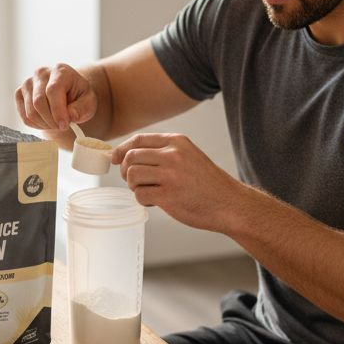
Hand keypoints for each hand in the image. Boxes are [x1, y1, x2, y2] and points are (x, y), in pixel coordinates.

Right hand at [15, 64, 97, 130]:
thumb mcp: (89, 101)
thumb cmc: (79, 96)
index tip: (64, 125)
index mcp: (60, 70)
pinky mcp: (20, 93)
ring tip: (56, 123)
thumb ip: (82, 108)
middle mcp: (41, 73)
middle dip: (51, 120)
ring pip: (30, 111)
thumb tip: (70, 116)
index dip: (58, 111)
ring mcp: (28, 83)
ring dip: (44, 124)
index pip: (53, 90)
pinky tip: (46, 122)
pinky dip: (36, 124)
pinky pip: (24, 116)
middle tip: (63, 126)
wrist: (69, 92)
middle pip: (39, 102)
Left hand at [113, 133, 243, 232]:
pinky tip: (156, 202)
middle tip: (134, 181)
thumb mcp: (189, 156)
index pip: (139, 140)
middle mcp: (173, 155)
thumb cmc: (207, 183)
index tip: (115, 159)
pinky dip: (143, 200)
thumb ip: (164, 152)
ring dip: (134, 186)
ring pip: (132, 175)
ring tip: (148, 191)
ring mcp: (170, 175)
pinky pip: (140, 195)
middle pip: (131, 157)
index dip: (122, 149)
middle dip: (126, 171)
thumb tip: (129, 155)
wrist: (229, 203)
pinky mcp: (168, 196)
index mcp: (177, 142)